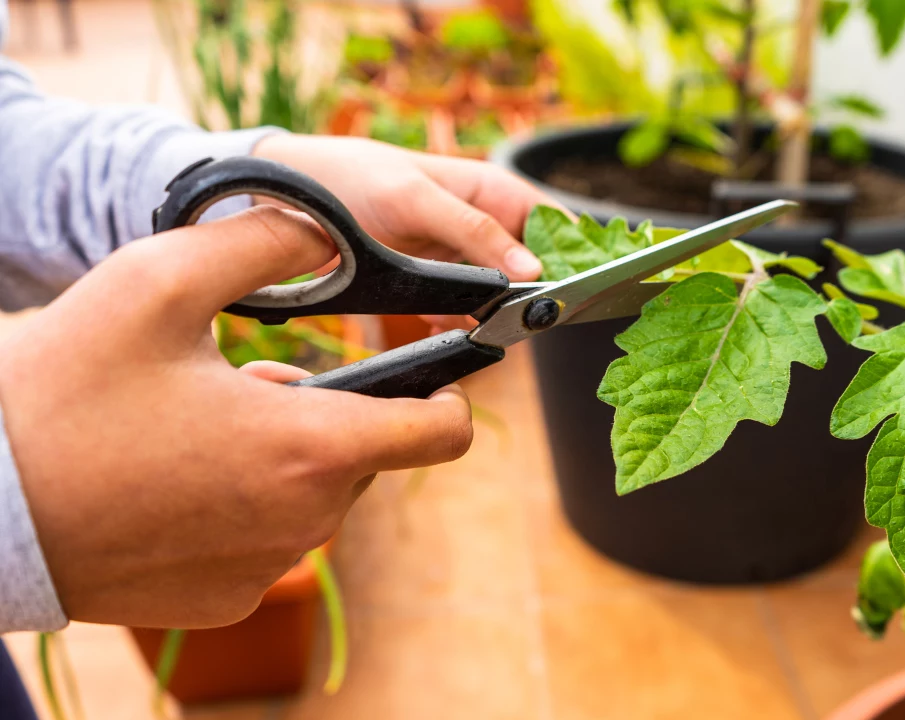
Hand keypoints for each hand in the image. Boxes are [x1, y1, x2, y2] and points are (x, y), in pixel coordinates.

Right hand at [0, 207, 473, 627]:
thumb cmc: (65, 392)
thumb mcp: (160, 281)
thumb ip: (265, 244)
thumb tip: (331, 234)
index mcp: (311, 449)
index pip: (443, 435)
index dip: (450, 398)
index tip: (438, 378)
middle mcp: (305, 522)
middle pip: (366, 459)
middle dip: (332, 416)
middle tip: (250, 386)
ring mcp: (266, 570)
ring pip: (315, 499)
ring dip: (287, 459)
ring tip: (202, 428)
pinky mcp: (226, 601)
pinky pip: (268, 543)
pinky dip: (246, 509)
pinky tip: (177, 483)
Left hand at [252, 134, 553, 330]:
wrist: (294, 196)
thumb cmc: (358, 178)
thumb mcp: (417, 199)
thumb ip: (475, 233)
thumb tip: (533, 272)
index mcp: (498, 193)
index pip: (560, 228)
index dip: (578, 260)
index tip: (579, 295)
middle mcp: (489, 229)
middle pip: (537, 274)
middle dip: (532, 299)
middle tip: (520, 321)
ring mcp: (465, 262)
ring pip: (504, 301)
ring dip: (494, 318)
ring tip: (473, 323)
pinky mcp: (438, 290)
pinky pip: (466, 317)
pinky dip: (458, 326)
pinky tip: (440, 324)